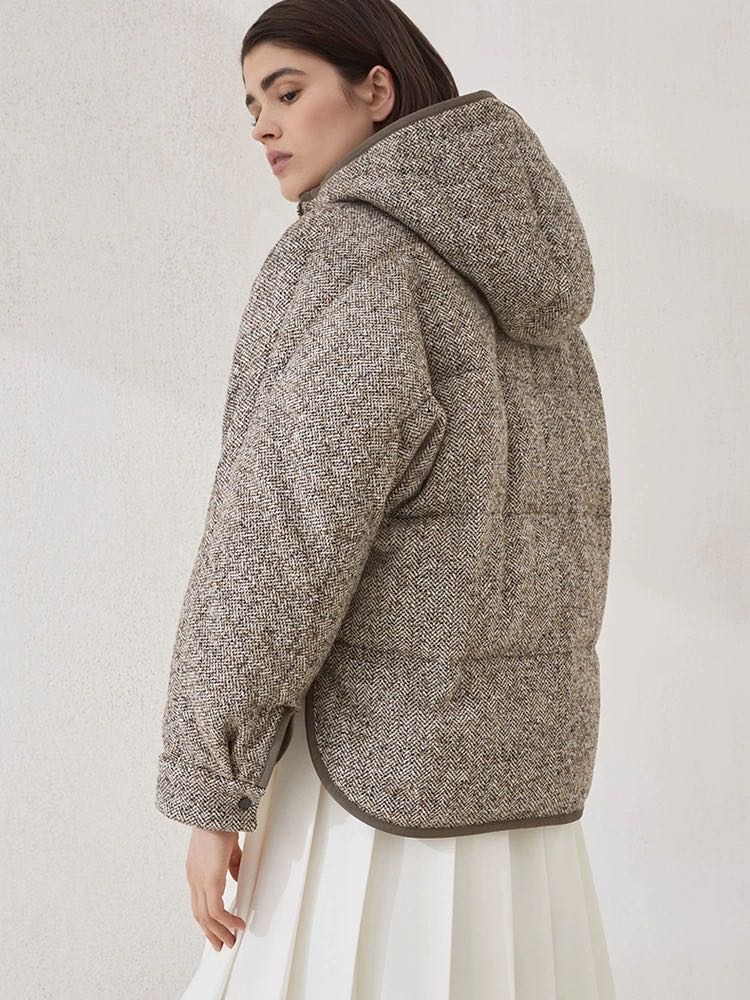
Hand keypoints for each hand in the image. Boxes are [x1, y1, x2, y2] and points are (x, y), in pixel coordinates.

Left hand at [186, 827, 246, 950]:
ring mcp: (199, 881)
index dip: (207, 919)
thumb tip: (235, 879)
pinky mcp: (210, 880)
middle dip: (211, 933)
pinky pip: (217, 910)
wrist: (213, 813)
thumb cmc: (219, 824)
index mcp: (196, 872)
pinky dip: (227, 921)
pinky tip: (237, 924)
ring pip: (206, 917)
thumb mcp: (228, 849)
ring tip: (230, 941)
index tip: (216, 929)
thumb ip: (231, 866)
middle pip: (199, 915)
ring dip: (219, 932)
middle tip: (222, 945)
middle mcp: (194, 879)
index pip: (199, 903)